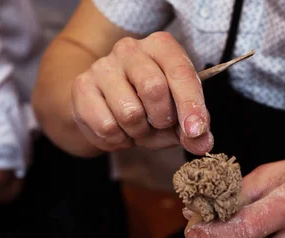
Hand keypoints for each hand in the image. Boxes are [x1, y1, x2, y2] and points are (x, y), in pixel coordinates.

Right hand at [71, 32, 212, 153]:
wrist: (103, 105)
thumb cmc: (148, 105)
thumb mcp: (177, 114)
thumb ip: (194, 129)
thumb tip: (202, 143)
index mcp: (161, 47)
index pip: (180, 72)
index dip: (190, 105)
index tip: (195, 130)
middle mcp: (130, 49)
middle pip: (154, 89)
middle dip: (162, 120)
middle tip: (159, 125)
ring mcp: (103, 66)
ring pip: (129, 112)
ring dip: (139, 133)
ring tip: (138, 128)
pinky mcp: (82, 87)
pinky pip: (107, 126)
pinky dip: (118, 140)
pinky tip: (119, 131)